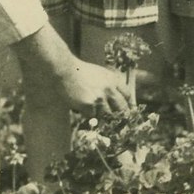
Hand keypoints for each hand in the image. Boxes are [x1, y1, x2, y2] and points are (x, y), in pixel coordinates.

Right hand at [16, 24, 133, 122]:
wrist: (66, 70)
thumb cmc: (80, 71)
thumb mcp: (100, 73)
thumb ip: (109, 84)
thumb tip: (114, 99)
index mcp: (113, 80)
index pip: (127, 95)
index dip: (128, 105)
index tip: (127, 112)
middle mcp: (109, 89)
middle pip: (121, 108)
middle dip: (120, 117)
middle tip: (118, 123)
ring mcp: (99, 98)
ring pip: (106, 115)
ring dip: (100, 116)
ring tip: (92, 112)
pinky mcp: (89, 105)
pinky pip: (92, 116)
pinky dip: (87, 115)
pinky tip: (82, 108)